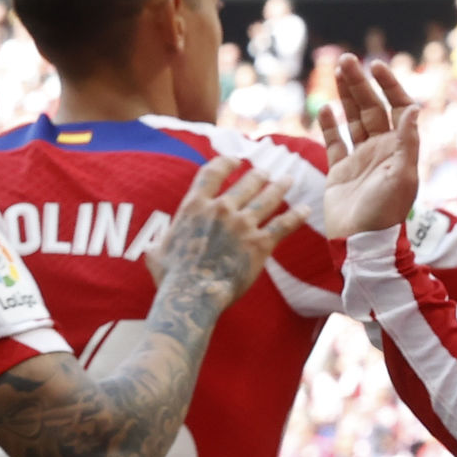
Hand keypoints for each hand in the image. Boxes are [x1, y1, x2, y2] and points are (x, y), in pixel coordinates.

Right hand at [150, 155, 304, 312]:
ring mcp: (242, 225)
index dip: (225, 163)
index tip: (234, 160)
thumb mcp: (156, 253)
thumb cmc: (171, 278)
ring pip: (267, 199)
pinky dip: (296, 216)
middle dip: (258, 175)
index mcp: (194, 206)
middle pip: (245, 183)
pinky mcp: (260, 244)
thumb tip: (152, 247)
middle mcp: (220, 209)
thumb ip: (158, 243)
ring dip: (279, 188)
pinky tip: (305, 209)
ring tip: (287, 180)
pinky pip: (283, 225)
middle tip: (265, 172)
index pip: (212, 173)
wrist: (192, 296)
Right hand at [316, 53, 421, 238]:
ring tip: (337, 71)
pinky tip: (325, 108)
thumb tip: (413, 108)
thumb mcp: (403, 177)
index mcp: (399, 149)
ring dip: (346, 96)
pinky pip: (335, 142)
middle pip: (372, 108)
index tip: (377, 66)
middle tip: (347, 60)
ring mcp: (360, 159)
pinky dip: (330, 124)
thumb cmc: (386, 212)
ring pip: (353, 119)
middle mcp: (381, 150)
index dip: (390, 86)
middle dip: (360, 84)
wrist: (361, 242)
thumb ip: (407, 142)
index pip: (398, 108)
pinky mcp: (339, 171)